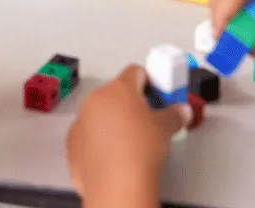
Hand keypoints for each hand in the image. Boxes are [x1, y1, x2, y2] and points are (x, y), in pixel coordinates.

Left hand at [67, 66, 191, 205]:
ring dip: (112, 122)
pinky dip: (99, 141)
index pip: (135, 72)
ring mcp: (80, 120)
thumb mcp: (165, 129)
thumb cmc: (141, 149)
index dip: (150, 82)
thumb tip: (182, 111)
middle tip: (147, 122)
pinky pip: (87, 135)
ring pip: (99, 114)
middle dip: (130, 104)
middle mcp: (95, 99)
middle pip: (115, 93)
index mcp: (119, 88)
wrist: (116, 183)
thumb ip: (174, 115)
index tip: (158, 95)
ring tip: (130, 142)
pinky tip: (113, 156)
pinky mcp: (72, 143)